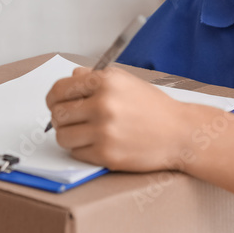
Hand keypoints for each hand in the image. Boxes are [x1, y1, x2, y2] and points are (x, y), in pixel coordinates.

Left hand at [45, 67, 194, 171]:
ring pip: (63, 136)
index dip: (53, 98)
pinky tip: (98, 144)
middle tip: (71, 120)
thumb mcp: (125, 81)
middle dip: (60, 118)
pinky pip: (77, 153)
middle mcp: (103, 105)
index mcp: (105, 82)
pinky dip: (83, 150)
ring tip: (84, 133)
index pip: (60, 89)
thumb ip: (95, 77)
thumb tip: (71, 77)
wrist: (180, 133)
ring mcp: (104, 132)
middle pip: (58, 114)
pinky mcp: (107, 155)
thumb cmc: (153, 107)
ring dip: (69, 136)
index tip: (55, 103)